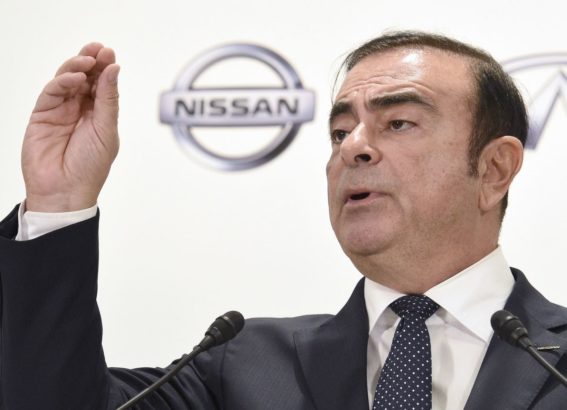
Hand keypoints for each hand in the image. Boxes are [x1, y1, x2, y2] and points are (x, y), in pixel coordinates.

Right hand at [22, 43, 119, 211]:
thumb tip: (114, 69)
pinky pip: (52, 92)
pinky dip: (63, 81)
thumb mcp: (106, 130)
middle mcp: (80, 110)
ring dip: (77, 66)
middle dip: (92, 61)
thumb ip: (108, 100)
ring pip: (67, 80)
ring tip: (88, 59)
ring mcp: (60, 111)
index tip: (110, 53)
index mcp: (99, 115)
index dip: (105, 68)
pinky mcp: (42, 115)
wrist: (65, 191)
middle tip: (99, 48)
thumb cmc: (90, 167)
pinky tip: (75, 77)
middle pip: (85, 78)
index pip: (102, 85)